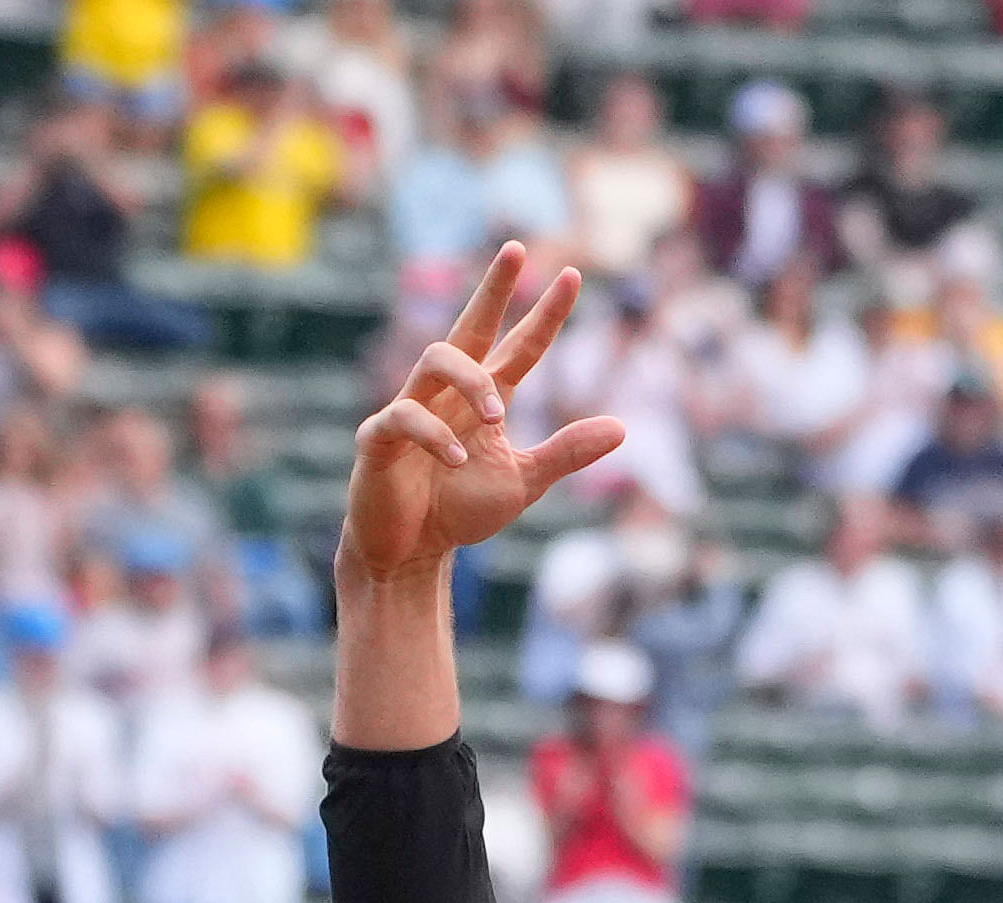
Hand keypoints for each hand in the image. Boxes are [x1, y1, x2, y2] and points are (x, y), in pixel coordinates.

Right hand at [339, 241, 628, 589]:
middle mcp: (448, 392)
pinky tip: (459, 459)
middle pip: (470, 325)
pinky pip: (404, 417)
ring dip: (472, 380)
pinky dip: (435, 436)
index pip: (520, 345)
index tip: (573, 276)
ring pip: (437, 358)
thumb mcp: (524, 481)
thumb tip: (623, 428)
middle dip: (492, 288)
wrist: (408, 552)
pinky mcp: (380, 438)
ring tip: (497, 418)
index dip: (545, 313)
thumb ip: (566, 452)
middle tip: (516, 250)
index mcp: (484, 397)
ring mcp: (411, 408)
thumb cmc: (459, 510)